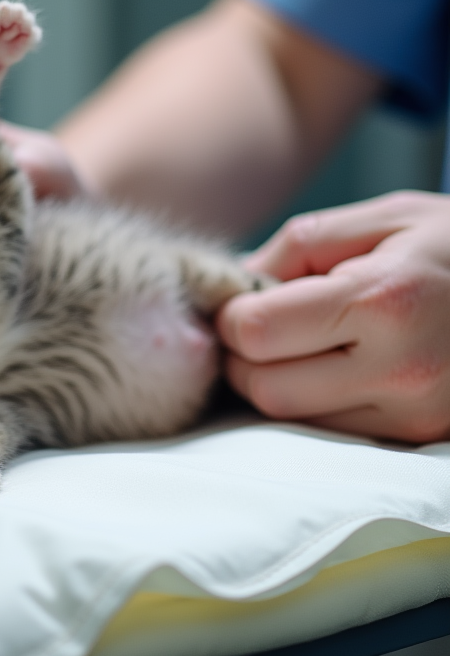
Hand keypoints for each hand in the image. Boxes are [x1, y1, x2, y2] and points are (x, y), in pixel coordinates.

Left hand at [218, 191, 449, 442]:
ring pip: (292, 419)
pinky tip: (325, 368)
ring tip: (291, 346)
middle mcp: (401, 369)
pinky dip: (311, 403)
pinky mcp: (423, 437)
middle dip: (240, 358)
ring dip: (271, 384)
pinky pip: (332, 432)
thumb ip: (298, 247)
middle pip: (265, 388)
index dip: (231, 317)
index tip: (240, 301)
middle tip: (252, 328)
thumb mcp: (382, 218)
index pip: (256, 332)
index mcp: (383, 301)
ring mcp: (416, 413)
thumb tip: (234, 283)